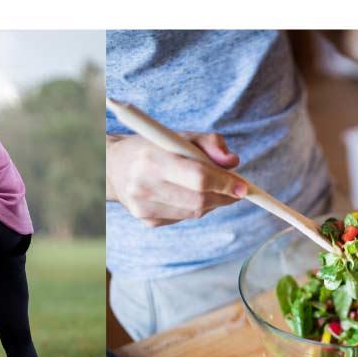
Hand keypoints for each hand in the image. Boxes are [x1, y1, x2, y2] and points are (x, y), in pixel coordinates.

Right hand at [106, 132, 246, 227]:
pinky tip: (186, 194)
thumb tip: (233, 162)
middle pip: (199, 200)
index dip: (224, 183)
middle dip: (224, 197)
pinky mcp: (146, 220)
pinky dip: (194, 207)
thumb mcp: (179, 135)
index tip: (242, 186)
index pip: (198, 177)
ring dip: (212, 202)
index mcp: (151, 158)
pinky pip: (183, 217)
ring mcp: (143, 207)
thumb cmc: (153, 147)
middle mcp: (143, 185)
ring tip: (212, 188)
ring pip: (194, 212)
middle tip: (236, 191)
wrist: (114, 167)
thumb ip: (210, 143)